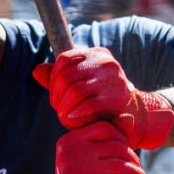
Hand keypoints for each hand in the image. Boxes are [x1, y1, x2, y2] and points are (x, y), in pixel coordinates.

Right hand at [32, 123, 147, 173]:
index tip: (129, 160)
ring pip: (122, 169)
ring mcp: (73, 170)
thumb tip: (129, 117)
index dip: (124, 143)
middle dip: (136, 167)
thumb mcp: (93, 161)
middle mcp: (69, 152)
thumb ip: (109, 141)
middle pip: (118, 150)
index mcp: (70, 140)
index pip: (107, 129)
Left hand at [33, 47, 173, 149]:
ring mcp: (114, 80)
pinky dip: (76, 114)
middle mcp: (107, 63)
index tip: (55, 93)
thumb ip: (58, 79)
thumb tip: (36, 71)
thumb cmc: (102, 101)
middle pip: (67, 76)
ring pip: (75, 91)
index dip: (54, 78)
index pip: (65, 59)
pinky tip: (73, 119)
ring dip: (64, 107)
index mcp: (97, 54)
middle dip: (57, 95)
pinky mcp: (118, 100)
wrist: (137, 116)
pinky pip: (89, 105)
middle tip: (59, 108)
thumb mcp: (80, 86)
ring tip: (65, 116)